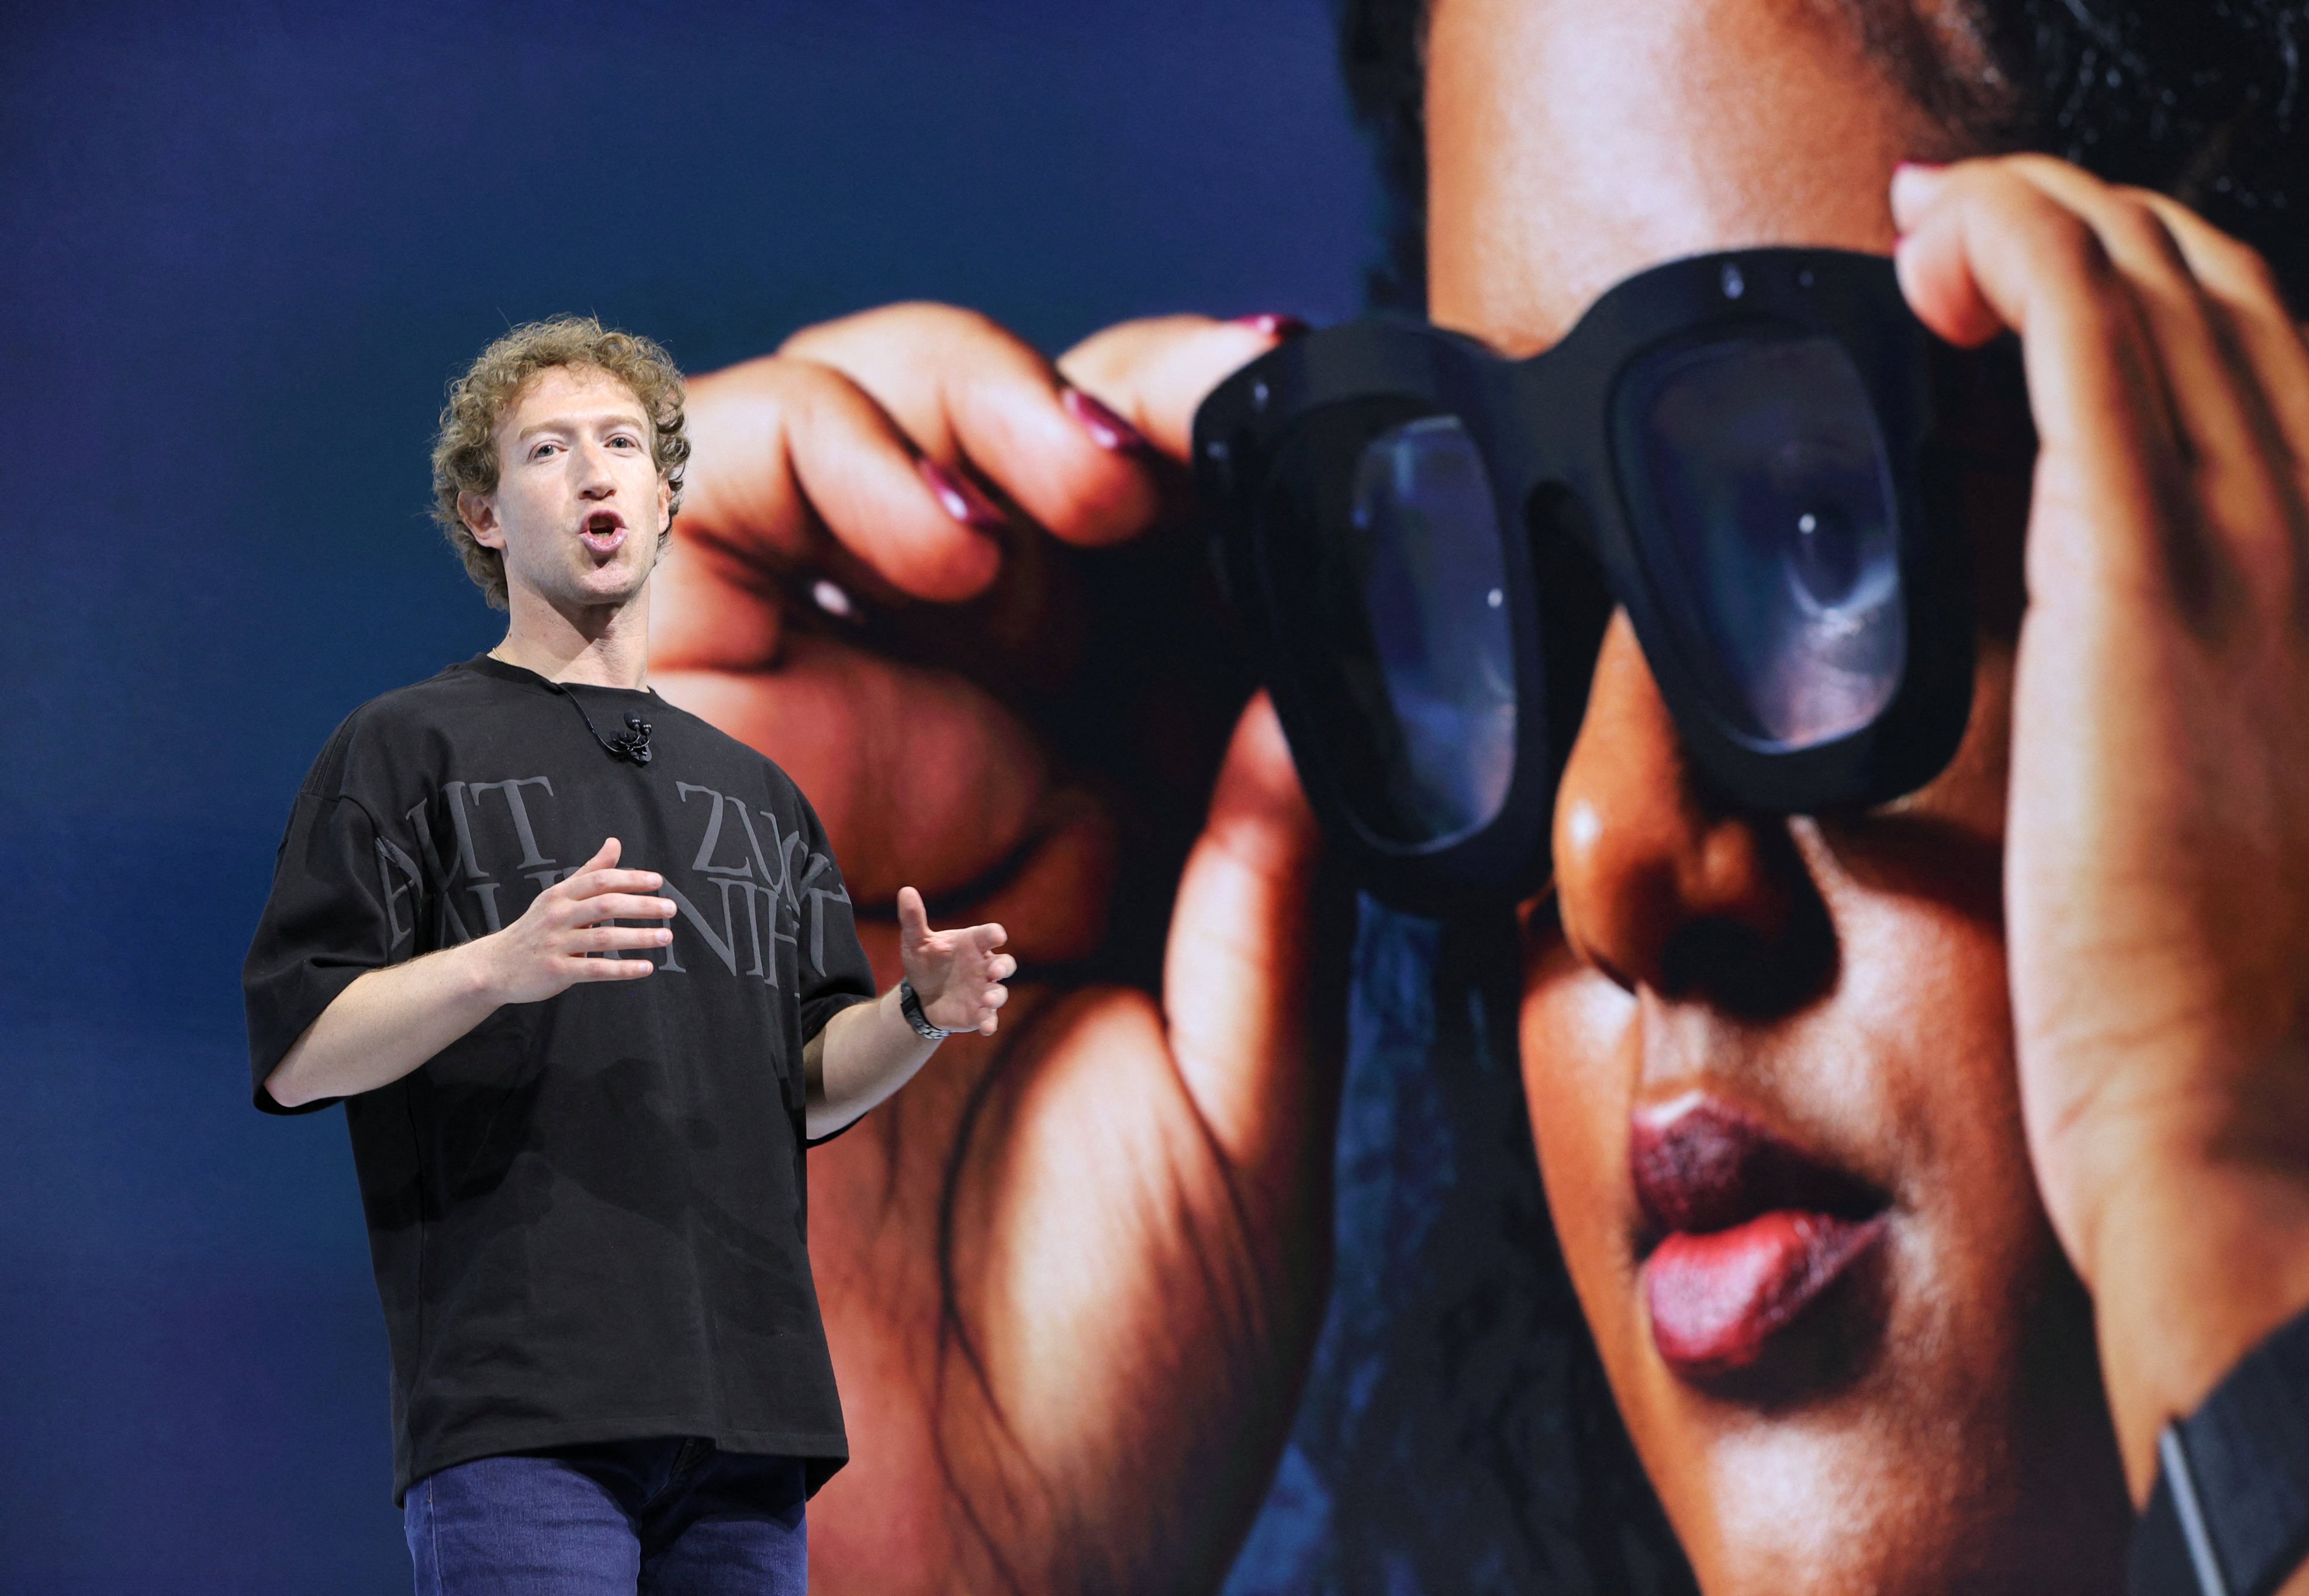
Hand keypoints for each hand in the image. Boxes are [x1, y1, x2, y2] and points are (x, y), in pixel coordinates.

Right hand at [471, 836, 677, 1002]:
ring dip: (639, 937)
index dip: (631, 879)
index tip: (658, 882)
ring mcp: (556, 944)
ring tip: (666, 937)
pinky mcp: (557, 970)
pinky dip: (623, 969)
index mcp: (561, 894)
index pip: (600, 880)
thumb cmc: (535, 928)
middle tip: (670, 909)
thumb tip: (615, 843)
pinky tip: (646, 968)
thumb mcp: (558, 896)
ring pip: (604, 938)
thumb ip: (590, 872)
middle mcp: (558, 916)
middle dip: (641, 905)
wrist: (495, 966)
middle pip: (606, 905)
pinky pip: (596, 969)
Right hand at [650, 304, 1332, 1590]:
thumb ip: (1269, 886)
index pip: (1148, 586)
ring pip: (815, 452)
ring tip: (1069, 483)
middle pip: (987, 481)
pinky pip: (667, 538)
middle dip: (1090, 404)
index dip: (1210, 476)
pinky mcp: (653, 779)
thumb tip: (1321, 665)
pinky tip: (934, 528)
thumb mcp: (1251, 1122)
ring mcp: (793, 768)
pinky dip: (791, 460)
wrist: (920, 1566)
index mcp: (1103, 845)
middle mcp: (942, 784)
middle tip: (1185, 429)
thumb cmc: (1094, 1388)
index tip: (1298, 428)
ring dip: (944, 398)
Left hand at [895, 885, 1011, 1035]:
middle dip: (1003, 967)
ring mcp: (984, 990)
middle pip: (1006, 964)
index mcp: (972, 944)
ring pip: (1000, 992)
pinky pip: (990, 1018)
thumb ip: (913, 918)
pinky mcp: (979, 1012)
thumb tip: (905, 890)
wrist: (921, 996)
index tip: (997, 936)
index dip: (995, 935)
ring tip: (987, 1000)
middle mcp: (984, 966)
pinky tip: (986, 1028)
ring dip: (997, 996)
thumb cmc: (925, 963)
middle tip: (994, 970)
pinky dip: (990, 1023)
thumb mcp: (916, 941)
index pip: (989, 935)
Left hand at [1894, 156, 2308, 1494]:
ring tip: (1940, 217)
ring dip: (2045, 222)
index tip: (2073, 298)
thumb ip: (2268, 730)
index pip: (2305, 395)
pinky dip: (2015, 254)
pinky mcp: (2146, 583)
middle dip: (2109, 240)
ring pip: (2163, 300)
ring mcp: (2271, 558)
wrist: (2275, 1148)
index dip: (2186, 317)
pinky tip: (1940, 239)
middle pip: (2240, 317)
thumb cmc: (2273, 1041)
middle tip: (1982, 226)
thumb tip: (2174, 687)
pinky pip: (2083, 343)